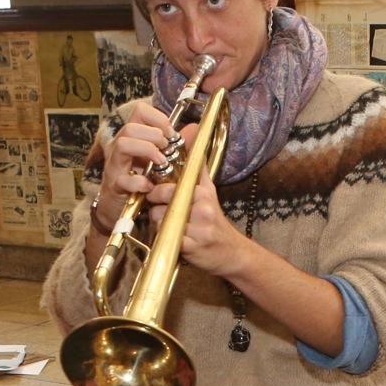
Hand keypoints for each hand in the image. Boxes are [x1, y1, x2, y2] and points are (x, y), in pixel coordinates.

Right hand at [90, 103, 173, 235]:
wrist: (120, 209)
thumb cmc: (141, 181)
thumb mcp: (160, 159)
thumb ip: (175, 144)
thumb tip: (193, 128)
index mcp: (133, 137)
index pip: (139, 111)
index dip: (158, 118)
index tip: (171, 133)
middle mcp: (120, 147)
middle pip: (131, 126)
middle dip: (154, 135)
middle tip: (166, 150)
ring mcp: (115, 165)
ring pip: (123, 144)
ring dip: (147, 150)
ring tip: (160, 163)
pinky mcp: (115, 186)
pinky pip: (124, 179)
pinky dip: (140, 182)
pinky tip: (150, 186)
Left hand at [146, 126, 251, 277]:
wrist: (230, 251)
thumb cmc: (214, 219)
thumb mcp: (209, 189)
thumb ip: (197, 165)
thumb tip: (193, 134)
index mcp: (202, 191)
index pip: (171, 181)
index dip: (159, 185)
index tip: (158, 190)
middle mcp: (202, 207)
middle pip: (162, 198)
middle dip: (156, 204)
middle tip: (162, 209)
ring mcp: (197, 228)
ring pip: (160, 218)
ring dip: (158, 222)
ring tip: (169, 224)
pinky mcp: (191, 247)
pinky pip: (165, 237)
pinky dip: (163, 237)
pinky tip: (172, 236)